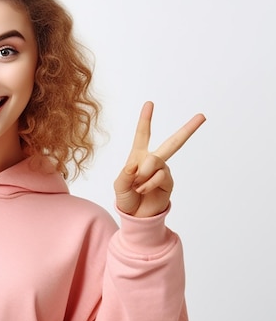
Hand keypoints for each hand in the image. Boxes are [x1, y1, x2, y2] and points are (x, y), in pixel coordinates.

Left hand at [114, 101, 205, 217]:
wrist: (136, 216)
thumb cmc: (126, 199)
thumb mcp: (118, 186)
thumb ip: (124, 175)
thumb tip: (135, 165)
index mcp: (138, 156)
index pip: (143, 135)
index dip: (145, 119)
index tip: (150, 103)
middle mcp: (153, 160)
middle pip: (173, 142)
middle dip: (188, 129)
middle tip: (202, 116)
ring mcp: (163, 171)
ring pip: (155, 161)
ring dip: (142, 175)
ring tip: (138, 186)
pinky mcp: (169, 182)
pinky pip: (159, 176)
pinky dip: (148, 184)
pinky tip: (144, 190)